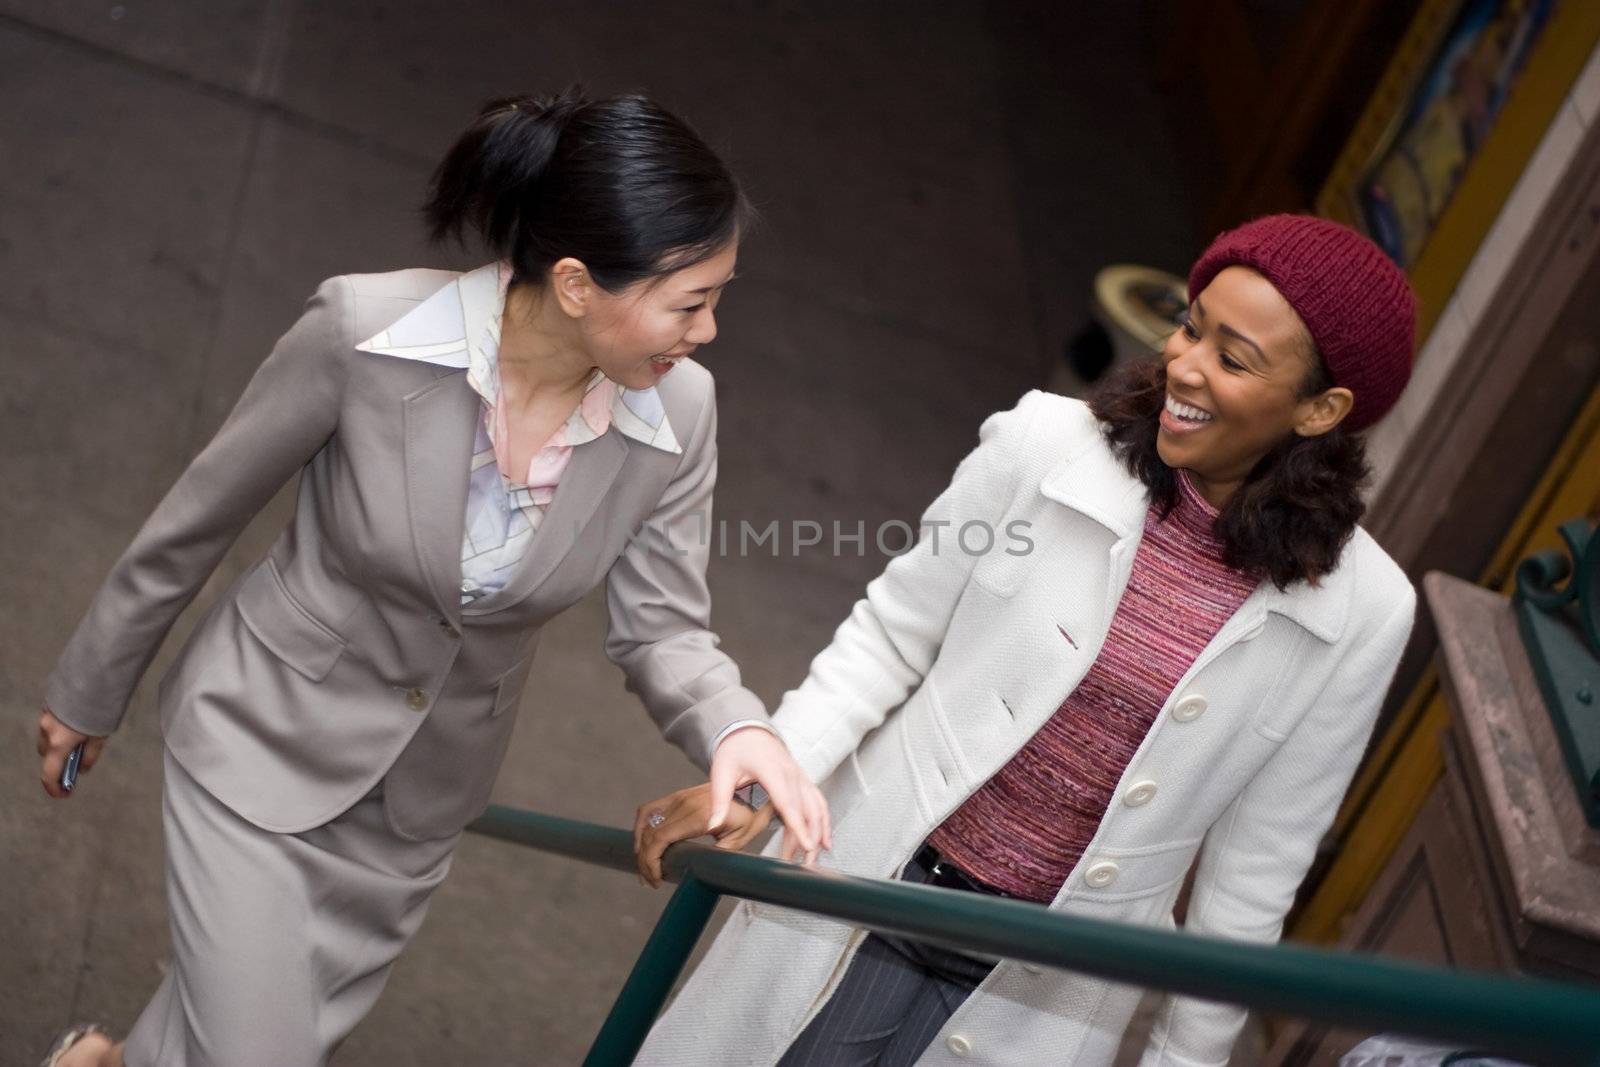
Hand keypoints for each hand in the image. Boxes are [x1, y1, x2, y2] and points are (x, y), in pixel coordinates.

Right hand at [37, 705, 105, 798]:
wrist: (94, 675)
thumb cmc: (101, 708)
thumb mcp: (101, 736)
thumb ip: (90, 755)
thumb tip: (81, 769)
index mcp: (60, 742)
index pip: (49, 773)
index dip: (55, 788)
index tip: (64, 794)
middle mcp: (47, 730)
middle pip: (47, 754)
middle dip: (58, 759)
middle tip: (77, 758)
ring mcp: (45, 716)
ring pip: (47, 736)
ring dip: (59, 741)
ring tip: (81, 734)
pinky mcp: (48, 703)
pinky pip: (51, 721)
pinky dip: (60, 726)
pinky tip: (77, 718)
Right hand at [633, 782, 775, 885]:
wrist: (756, 785)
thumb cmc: (752, 813)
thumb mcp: (740, 839)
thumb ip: (718, 855)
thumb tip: (699, 872)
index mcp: (699, 816)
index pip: (661, 838)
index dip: (651, 861)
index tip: (657, 879)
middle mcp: (685, 804)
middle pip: (650, 834)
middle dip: (645, 861)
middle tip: (651, 881)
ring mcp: (679, 797)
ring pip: (646, 822)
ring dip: (640, 846)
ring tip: (646, 867)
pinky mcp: (678, 796)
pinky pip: (650, 809)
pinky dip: (641, 827)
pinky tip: (642, 844)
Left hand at [708, 726, 829, 866]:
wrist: (747, 731)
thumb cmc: (734, 750)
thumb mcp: (721, 773)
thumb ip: (719, 801)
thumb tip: (713, 826)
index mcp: (772, 771)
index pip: (788, 803)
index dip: (798, 826)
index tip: (807, 845)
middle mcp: (791, 773)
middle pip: (807, 810)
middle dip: (810, 838)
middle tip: (806, 864)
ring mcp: (800, 776)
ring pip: (817, 807)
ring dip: (819, 832)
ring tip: (814, 858)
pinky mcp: (802, 780)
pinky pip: (818, 802)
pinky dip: (823, 821)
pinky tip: (824, 840)